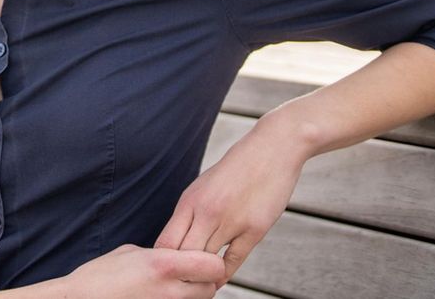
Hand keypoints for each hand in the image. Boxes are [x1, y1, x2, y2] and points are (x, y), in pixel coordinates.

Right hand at [59, 243, 224, 298]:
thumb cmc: (99, 277)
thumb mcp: (130, 252)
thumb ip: (159, 254)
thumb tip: (174, 256)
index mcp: (163, 264)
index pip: (213, 265)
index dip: (210, 262)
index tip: (201, 260)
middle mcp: (169, 290)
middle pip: (210, 288)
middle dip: (204, 281)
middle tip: (189, 276)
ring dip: (192, 294)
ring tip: (171, 287)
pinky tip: (159, 296)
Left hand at [153, 122, 309, 287]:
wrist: (271, 148)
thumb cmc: (236, 169)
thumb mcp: (203, 186)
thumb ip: (190, 212)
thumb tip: (176, 239)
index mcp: (189, 201)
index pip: (165, 242)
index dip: (163, 262)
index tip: (166, 272)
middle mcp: (206, 212)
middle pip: (182, 256)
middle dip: (179, 274)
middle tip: (180, 285)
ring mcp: (230, 221)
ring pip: (206, 261)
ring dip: (202, 276)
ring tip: (198, 286)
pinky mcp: (254, 229)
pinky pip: (233, 260)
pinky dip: (223, 273)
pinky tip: (218, 279)